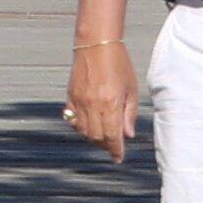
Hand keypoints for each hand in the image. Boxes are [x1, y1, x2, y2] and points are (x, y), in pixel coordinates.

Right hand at [64, 30, 138, 160]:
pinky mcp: (70, 96)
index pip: (112, 136)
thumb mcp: (131, 89)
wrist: (96, 44)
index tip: (118, 158)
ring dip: (92, 138)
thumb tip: (128, 134)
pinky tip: (88, 125)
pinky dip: (79, 126)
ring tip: (102, 136)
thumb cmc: (118, 63)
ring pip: (83, 131)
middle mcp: (93, 105)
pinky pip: (72, 119)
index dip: (116, 150)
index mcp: (111, 104)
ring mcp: (79, 101)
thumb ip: (129, 114)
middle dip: (105, 145)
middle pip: (96, 137)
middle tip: (112, 146)